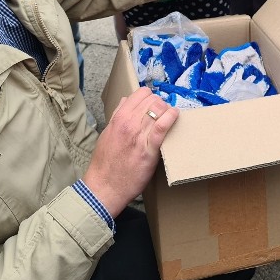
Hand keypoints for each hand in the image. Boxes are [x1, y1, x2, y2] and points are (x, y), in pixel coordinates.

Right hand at [82, 87, 177, 216]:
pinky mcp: (149, 150)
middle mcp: (129, 124)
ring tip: (170, 116)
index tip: (153, 104)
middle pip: (153, 100)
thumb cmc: (105, 162)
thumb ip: (117, 115)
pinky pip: (162, 127)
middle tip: (163, 112)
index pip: (140, 93)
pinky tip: (175, 116)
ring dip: (167, 110)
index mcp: (118, 118)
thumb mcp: (107, 133)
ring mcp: (139, 136)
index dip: (150, 97)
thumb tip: (125, 100)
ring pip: (159, 109)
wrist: (105, 186)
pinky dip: (171, 118)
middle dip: (160, 103)